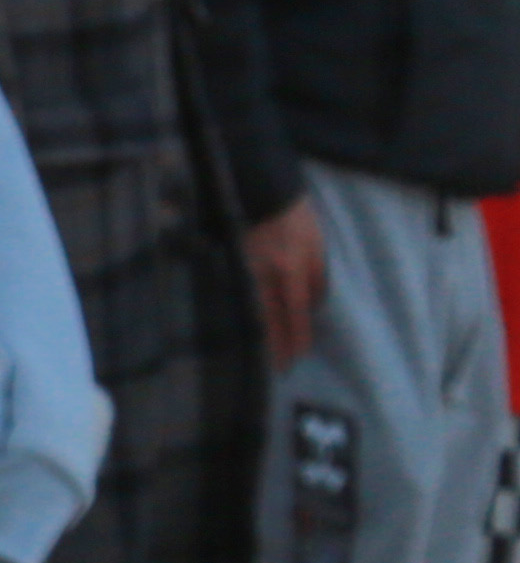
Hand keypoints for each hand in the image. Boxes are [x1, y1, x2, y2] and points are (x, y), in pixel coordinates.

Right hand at [253, 194, 329, 371]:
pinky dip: (258, 312)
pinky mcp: (244, 265)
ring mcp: (251, 270)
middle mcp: (267, 275)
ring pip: (260, 308)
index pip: (294, 312)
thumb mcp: (317, 248)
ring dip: (267, 332)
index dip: (296, 335)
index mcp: (289, 270)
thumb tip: (312, 305)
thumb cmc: (298, 220)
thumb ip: (317, 278)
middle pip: (271, 317)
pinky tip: (259, 322)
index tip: (297, 356)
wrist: (266, 195)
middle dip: (277, 343)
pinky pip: (253, 295)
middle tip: (280, 367)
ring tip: (271, 352)